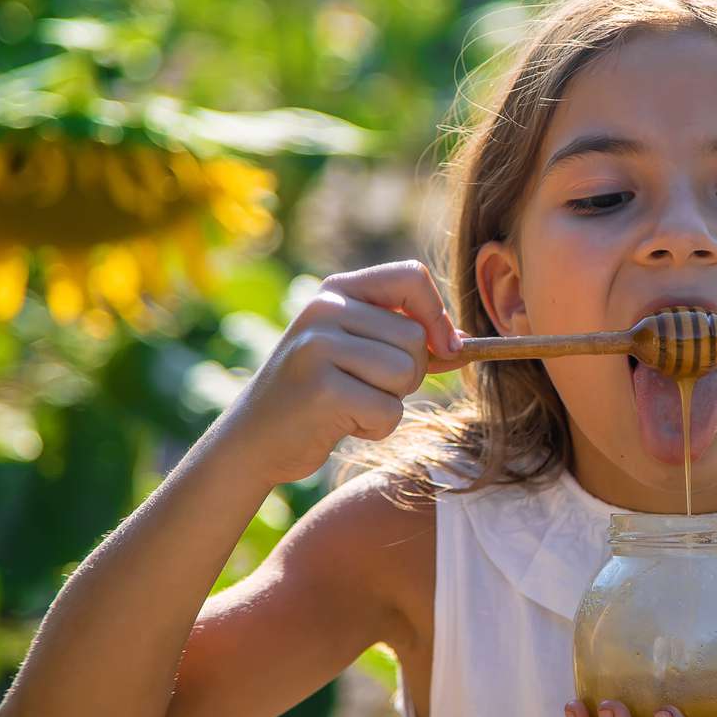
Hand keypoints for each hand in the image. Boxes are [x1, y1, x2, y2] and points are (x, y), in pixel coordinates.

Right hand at [209, 260, 469, 485]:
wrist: (253, 439)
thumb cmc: (317, 395)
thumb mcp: (357, 352)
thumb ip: (405, 340)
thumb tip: (463, 343)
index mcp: (336, 290)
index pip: (411, 276)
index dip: (437, 315)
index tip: (444, 348)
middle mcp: (324, 309)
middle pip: (416, 336)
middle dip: (409, 374)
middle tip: (366, 388)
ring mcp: (318, 347)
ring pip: (407, 373)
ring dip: (391, 402)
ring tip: (351, 405)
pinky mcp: (321, 391)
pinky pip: (388, 410)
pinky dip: (376, 427)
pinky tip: (341, 425)